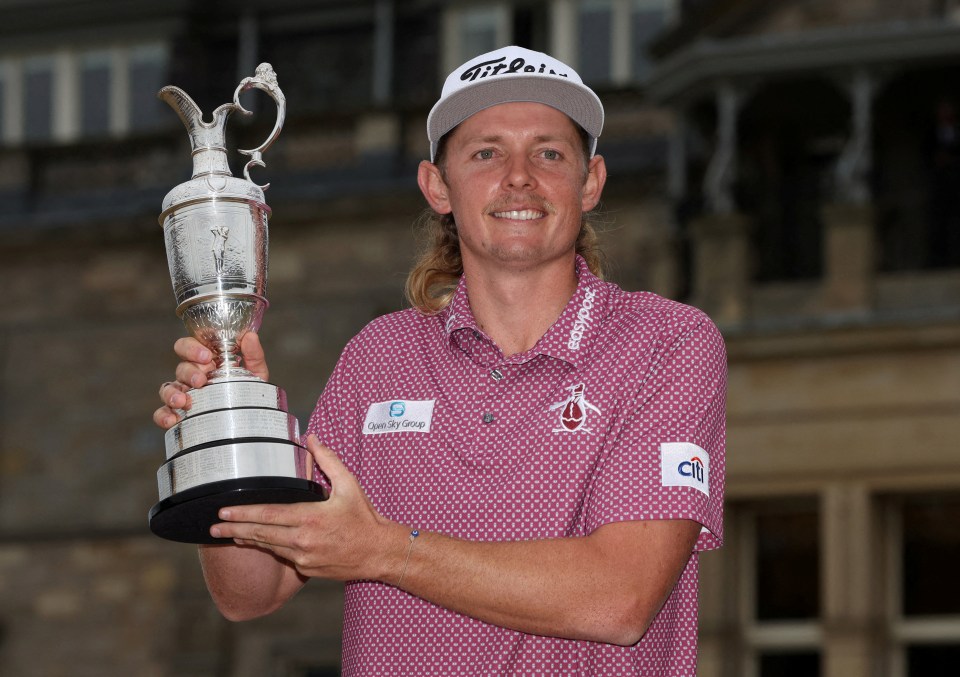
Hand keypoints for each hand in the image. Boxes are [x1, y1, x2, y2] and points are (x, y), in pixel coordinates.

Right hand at [152, 332, 269, 429]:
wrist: (252, 419)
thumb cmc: (250, 392)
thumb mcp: (256, 372)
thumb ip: (253, 354)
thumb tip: (250, 336)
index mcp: (207, 361)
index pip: (190, 346)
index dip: (193, 348)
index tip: (206, 356)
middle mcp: (193, 375)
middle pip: (181, 366)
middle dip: (188, 372)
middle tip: (201, 381)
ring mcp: (185, 394)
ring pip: (168, 388)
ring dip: (171, 393)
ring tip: (182, 402)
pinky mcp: (180, 413)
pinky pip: (163, 412)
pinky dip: (163, 415)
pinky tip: (172, 419)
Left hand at [209, 436, 401, 582]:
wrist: (379, 553)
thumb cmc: (365, 518)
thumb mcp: (349, 485)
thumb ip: (328, 460)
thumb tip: (312, 439)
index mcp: (311, 518)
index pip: (268, 515)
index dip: (243, 513)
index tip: (224, 511)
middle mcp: (303, 540)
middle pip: (260, 534)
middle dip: (234, 529)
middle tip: (214, 526)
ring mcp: (304, 558)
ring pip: (268, 547)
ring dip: (247, 539)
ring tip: (229, 535)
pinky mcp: (308, 569)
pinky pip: (282, 557)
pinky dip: (267, 548)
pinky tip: (256, 543)